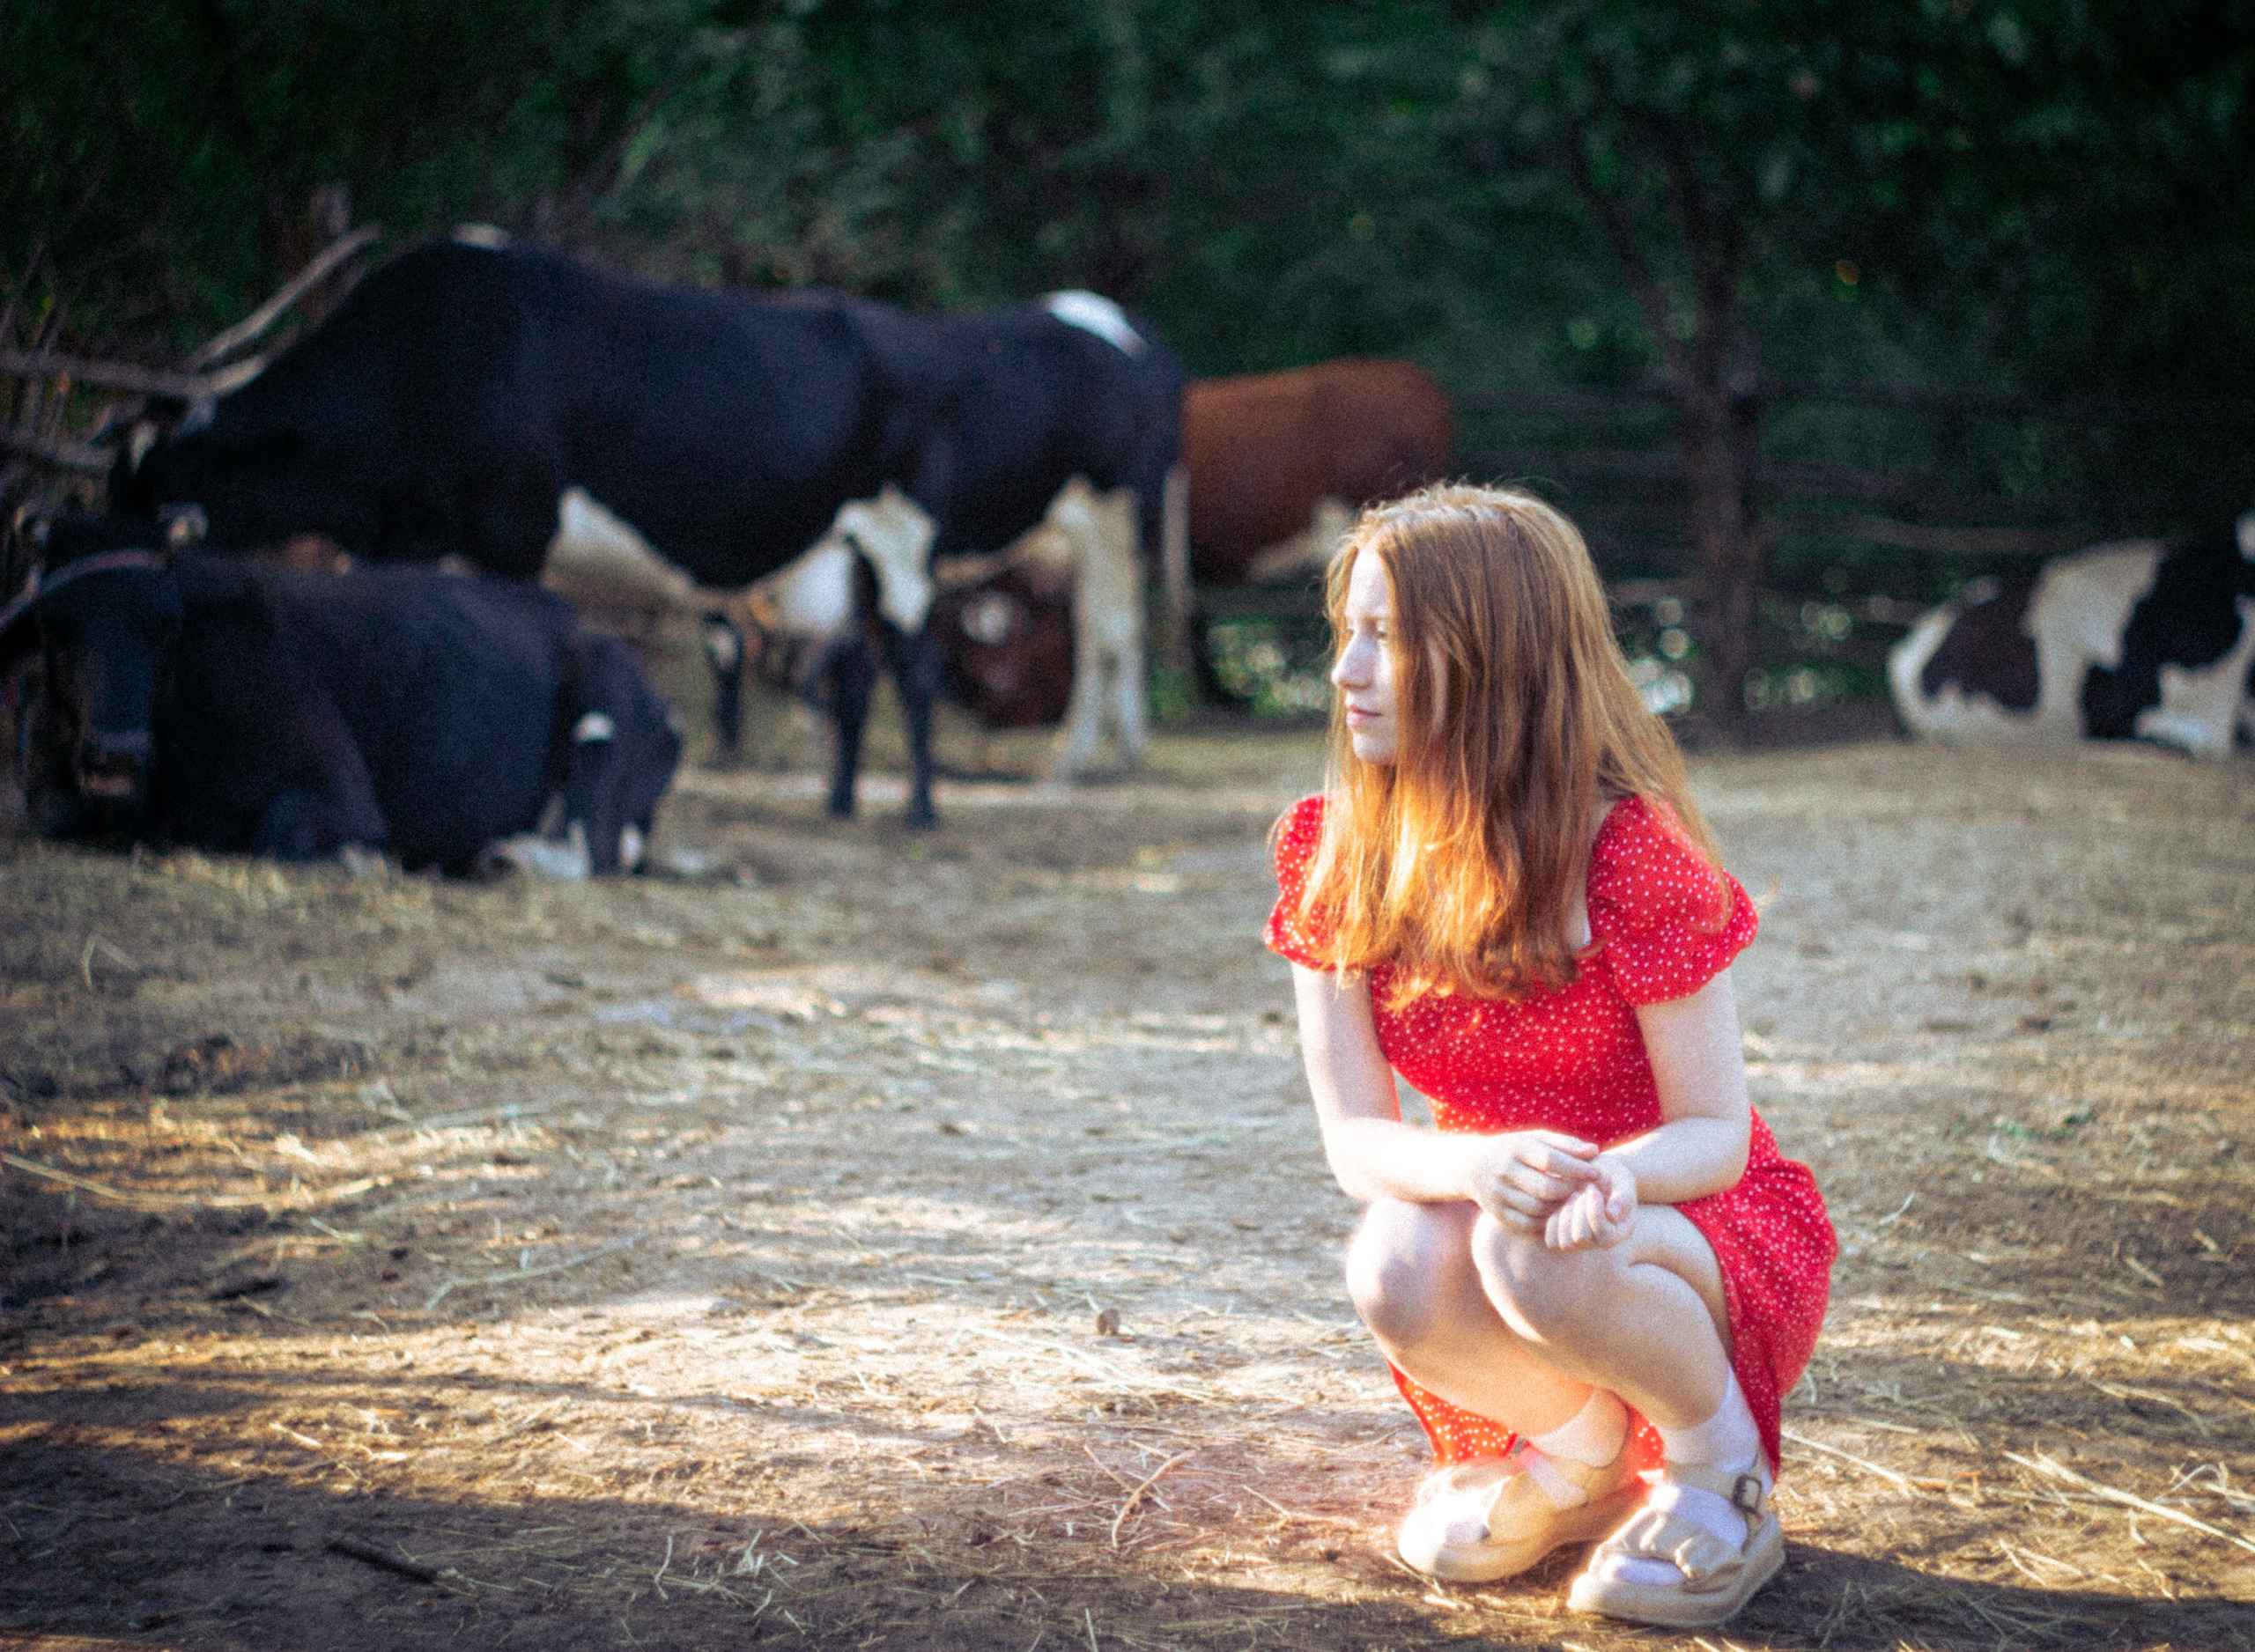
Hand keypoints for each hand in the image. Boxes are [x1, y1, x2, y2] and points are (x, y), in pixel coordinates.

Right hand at [1464, 1130, 1599, 1232]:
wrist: (1472, 1166)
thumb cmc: (1516, 1149)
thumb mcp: (1536, 1139)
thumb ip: (1566, 1144)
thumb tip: (1594, 1152)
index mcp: (1515, 1147)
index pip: (1550, 1160)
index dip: (1576, 1168)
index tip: (1595, 1172)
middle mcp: (1504, 1170)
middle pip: (1546, 1189)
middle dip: (1569, 1191)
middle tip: (1581, 1189)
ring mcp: (1498, 1193)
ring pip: (1538, 1208)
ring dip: (1558, 1207)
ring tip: (1567, 1199)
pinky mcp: (1496, 1212)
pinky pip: (1527, 1223)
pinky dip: (1544, 1220)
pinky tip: (1551, 1210)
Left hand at [1544, 1153, 1636, 1249]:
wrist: (1590, 1170)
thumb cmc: (1609, 1173)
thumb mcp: (1622, 1178)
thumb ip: (1623, 1195)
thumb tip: (1613, 1215)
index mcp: (1622, 1231)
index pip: (1605, 1235)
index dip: (1594, 1212)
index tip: (1591, 1188)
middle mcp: (1603, 1242)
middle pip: (1581, 1238)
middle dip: (1578, 1211)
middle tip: (1581, 1191)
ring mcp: (1583, 1243)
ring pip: (1565, 1243)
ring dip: (1566, 1215)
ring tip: (1572, 1196)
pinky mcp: (1564, 1238)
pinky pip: (1552, 1241)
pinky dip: (1554, 1221)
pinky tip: (1562, 1204)